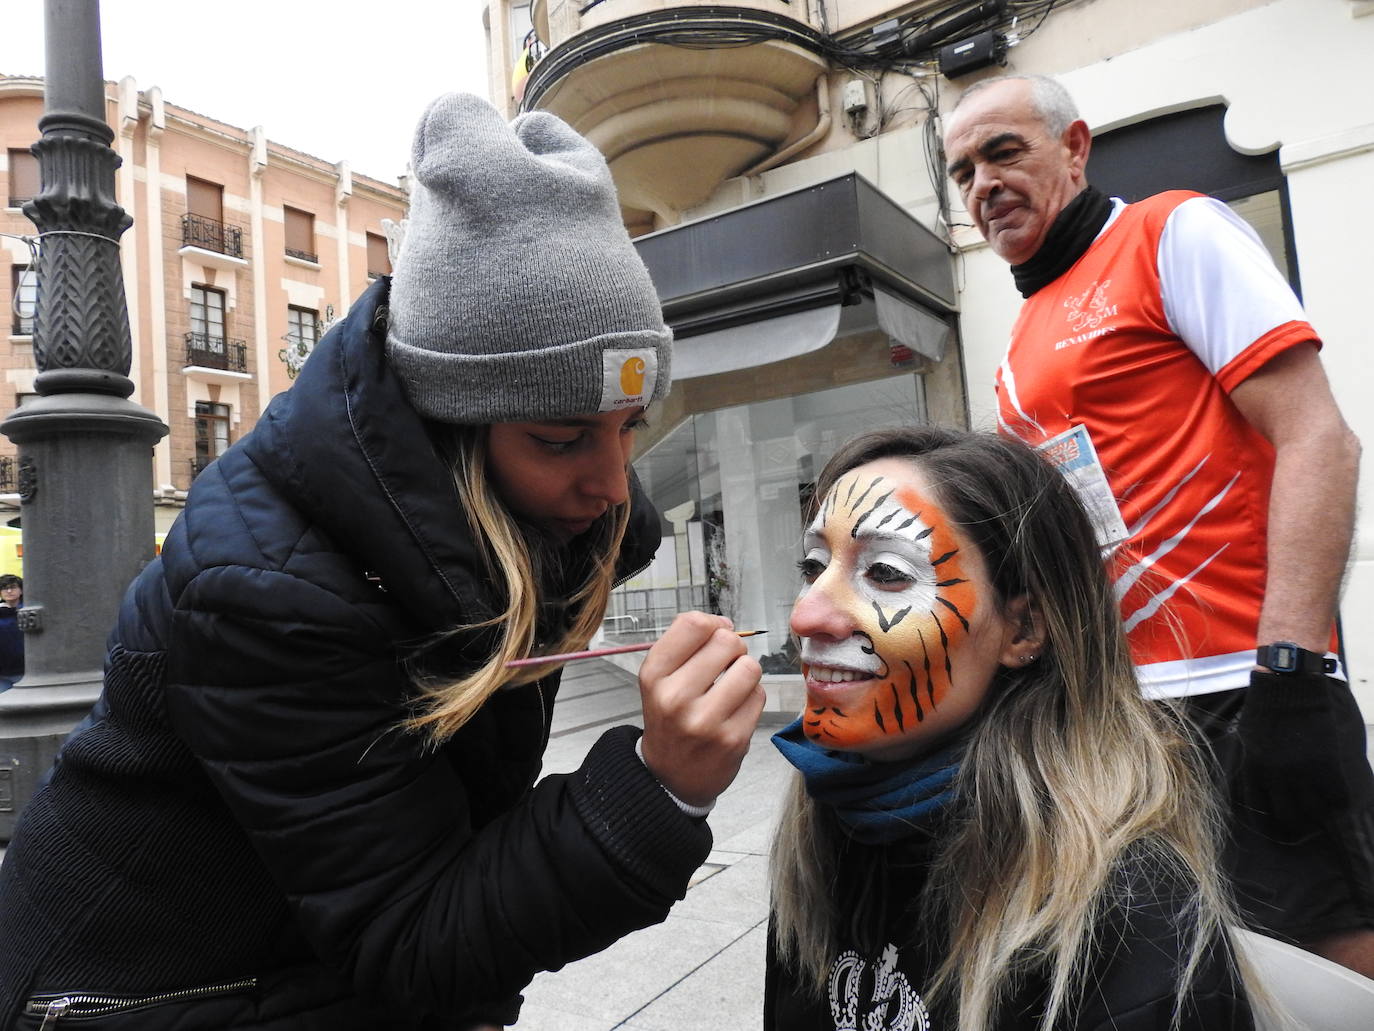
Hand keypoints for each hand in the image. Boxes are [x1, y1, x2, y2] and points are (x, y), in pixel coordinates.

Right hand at [638, 611, 764, 807]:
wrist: (670, 777)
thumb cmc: (670, 718)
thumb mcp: (659, 678)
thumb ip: (685, 645)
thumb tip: (727, 625)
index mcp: (654, 675)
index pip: (693, 624)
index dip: (713, 623)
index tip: (715, 634)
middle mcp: (675, 697)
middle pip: (727, 641)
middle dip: (733, 648)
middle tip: (724, 665)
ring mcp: (705, 721)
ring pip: (749, 667)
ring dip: (746, 672)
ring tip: (732, 687)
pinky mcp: (733, 739)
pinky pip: (759, 695)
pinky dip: (752, 697)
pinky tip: (735, 710)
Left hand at [1236, 671, 1367, 829]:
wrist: (1289, 685)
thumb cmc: (1267, 708)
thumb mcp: (1250, 738)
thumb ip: (1254, 763)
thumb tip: (1257, 784)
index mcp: (1255, 769)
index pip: (1259, 808)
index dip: (1269, 821)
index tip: (1278, 826)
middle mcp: (1277, 776)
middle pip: (1288, 817)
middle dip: (1297, 825)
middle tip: (1306, 827)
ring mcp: (1303, 773)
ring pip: (1314, 812)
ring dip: (1320, 819)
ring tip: (1325, 820)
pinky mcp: (1327, 766)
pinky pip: (1337, 798)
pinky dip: (1340, 803)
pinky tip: (1340, 803)